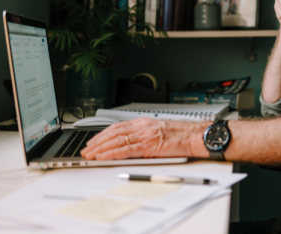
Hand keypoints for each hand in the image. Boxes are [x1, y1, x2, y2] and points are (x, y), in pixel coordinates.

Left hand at [80, 118, 206, 160]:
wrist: (194, 136)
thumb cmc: (180, 135)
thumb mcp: (158, 131)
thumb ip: (144, 135)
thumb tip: (129, 144)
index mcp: (144, 122)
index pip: (117, 126)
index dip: (102, 134)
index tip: (93, 141)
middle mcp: (142, 126)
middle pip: (113, 132)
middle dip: (97, 142)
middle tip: (86, 150)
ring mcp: (145, 135)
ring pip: (116, 140)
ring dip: (100, 148)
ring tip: (90, 155)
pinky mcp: (149, 146)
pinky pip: (126, 150)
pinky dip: (112, 153)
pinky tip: (103, 157)